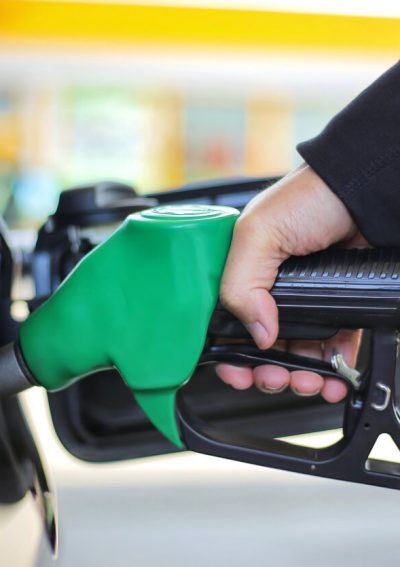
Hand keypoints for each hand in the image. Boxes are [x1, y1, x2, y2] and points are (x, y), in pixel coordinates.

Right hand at [216, 164, 364, 401]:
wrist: (365, 189)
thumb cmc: (311, 196)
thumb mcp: (259, 234)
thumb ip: (242, 285)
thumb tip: (256, 334)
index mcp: (245, 273)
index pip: (227, 323)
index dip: (230, 354)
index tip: (238, 373)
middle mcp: (272, 288)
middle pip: (262, 345)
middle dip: (268, 371)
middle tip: (276, 378)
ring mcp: (306, 298)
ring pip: (297, 351)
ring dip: (302, 375)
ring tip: (311, 382)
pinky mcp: (338, 303)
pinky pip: (333, 345)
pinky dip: (334, 366)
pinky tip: (335, 377)